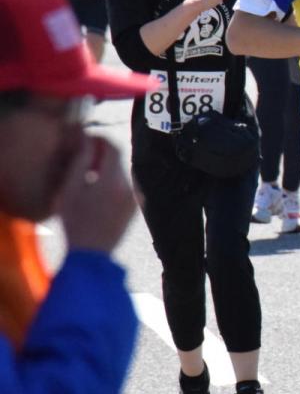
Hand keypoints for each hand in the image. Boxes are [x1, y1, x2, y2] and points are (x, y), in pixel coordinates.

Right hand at [56, 136, 135, 253]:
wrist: (92, 254)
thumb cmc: (75, 221)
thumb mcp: (70, 189)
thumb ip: (80, 161)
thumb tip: (86, 139)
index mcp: (113, 180)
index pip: (112, 147)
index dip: (99, 140)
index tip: (85, 140)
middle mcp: (129, 186)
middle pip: (119, 159)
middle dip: (102, 154)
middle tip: (84, 156)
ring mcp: (135, 197)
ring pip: (122, 172)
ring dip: (107, 168)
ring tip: (87, 175)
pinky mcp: (135, 207)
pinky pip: (125, 186)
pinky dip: (113, 182)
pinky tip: (97, 191)